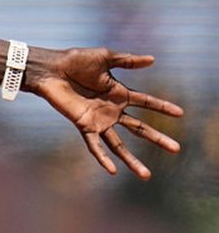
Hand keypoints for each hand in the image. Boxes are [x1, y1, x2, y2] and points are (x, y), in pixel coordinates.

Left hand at [34, 48, 183, 178]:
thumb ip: (128, 61)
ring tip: (147, 175)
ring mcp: (99, 120)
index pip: (146, 102)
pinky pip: (94, 145)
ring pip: (119, 145)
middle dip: (157, 138)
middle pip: (139, 128)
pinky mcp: (84, 125)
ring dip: (132, 160)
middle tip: (177, 149)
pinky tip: (113, 171)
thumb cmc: (75, 60)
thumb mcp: (105, 57)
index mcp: (119, 93)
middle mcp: (112, 110)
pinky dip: (103, 158)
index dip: (162, 107)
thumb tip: (153, 59)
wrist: (51, 69)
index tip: (180, 113)